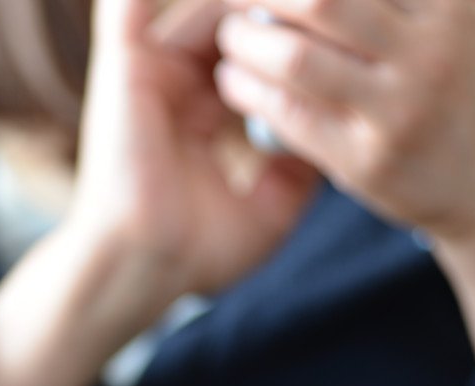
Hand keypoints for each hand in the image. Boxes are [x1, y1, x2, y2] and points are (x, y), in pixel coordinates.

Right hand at [67, 0, 317, 302]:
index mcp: (201, 112)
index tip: (351, 38)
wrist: (142, 269)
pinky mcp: (123, 63)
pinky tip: (239, 2)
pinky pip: (131, 4)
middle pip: (236, 16)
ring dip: (259, 0)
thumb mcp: (269, 210)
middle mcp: (173, 83)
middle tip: (336, 5)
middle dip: (288, 10)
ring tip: (312, 0)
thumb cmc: (195, 254)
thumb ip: (297, 166)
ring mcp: (148, 69)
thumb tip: (335, 136)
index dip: (302, 36)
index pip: (257, 52)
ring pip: (210, 3)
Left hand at [213, 0, 474, 245]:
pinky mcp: (367, 161)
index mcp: (453, 10)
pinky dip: (251, 93)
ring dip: (247, 42)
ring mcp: (397, 111)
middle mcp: (429, 55)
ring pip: (297, 60)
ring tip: (230, 38)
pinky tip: (233, 83)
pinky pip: (291, 117)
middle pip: (321, 2)